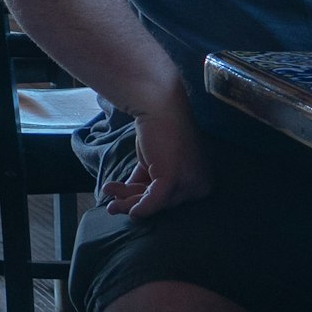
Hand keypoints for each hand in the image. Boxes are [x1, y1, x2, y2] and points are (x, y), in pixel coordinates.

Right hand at [100, 103, 213, 219]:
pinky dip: (135, 205)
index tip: (124, 199)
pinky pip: (152, 201)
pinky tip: (115, 199)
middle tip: (113, 204)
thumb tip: (134, 205)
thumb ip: (149, 181)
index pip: (172, 198)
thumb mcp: (156, 161)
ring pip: (155, 202)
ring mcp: (189, 184)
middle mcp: (201, 186)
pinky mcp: (173, 181)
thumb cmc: (159, 130)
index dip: (145, 199)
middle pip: (162, 203)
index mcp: (203, 180)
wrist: (158, 106)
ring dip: (127, 201)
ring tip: (108, 194)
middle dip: (133, 201)